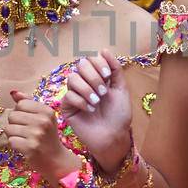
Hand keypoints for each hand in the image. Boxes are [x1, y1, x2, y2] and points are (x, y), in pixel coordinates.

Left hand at [6, 90, 79, 179]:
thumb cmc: (47, 137)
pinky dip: (14, 145)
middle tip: (26, 132)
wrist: (56, 160)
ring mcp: (36, 134)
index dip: (20, 112)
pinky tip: (24, 147)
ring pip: (9, 128)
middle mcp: (43, 121)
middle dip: (15, 124)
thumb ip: (28, 102)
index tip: (28, 121)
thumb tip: (13, 92)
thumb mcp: (43, 117)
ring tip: (25, 139)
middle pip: (12, 115)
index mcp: (47, 111)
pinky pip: (10, 141)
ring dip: (13, 135)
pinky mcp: (30, 147)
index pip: (20, 104)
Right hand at [58, 51, 132, 171]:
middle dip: (93, 77)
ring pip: (72, 78)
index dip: (98, 63)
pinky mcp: (66, 108)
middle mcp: (84, 83)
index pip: (90, 59)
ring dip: (87, 89)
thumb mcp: (121, 89)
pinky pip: (68, 96)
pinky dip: (81, 101)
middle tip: (103, 92)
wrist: (114, 136)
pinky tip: (90, 110)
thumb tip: (104, 50)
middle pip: (80, 65)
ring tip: (97, 102)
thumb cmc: (119, 115)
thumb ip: (115, 69)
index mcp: (97, 77)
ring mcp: (74, 95)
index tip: (108, 75)